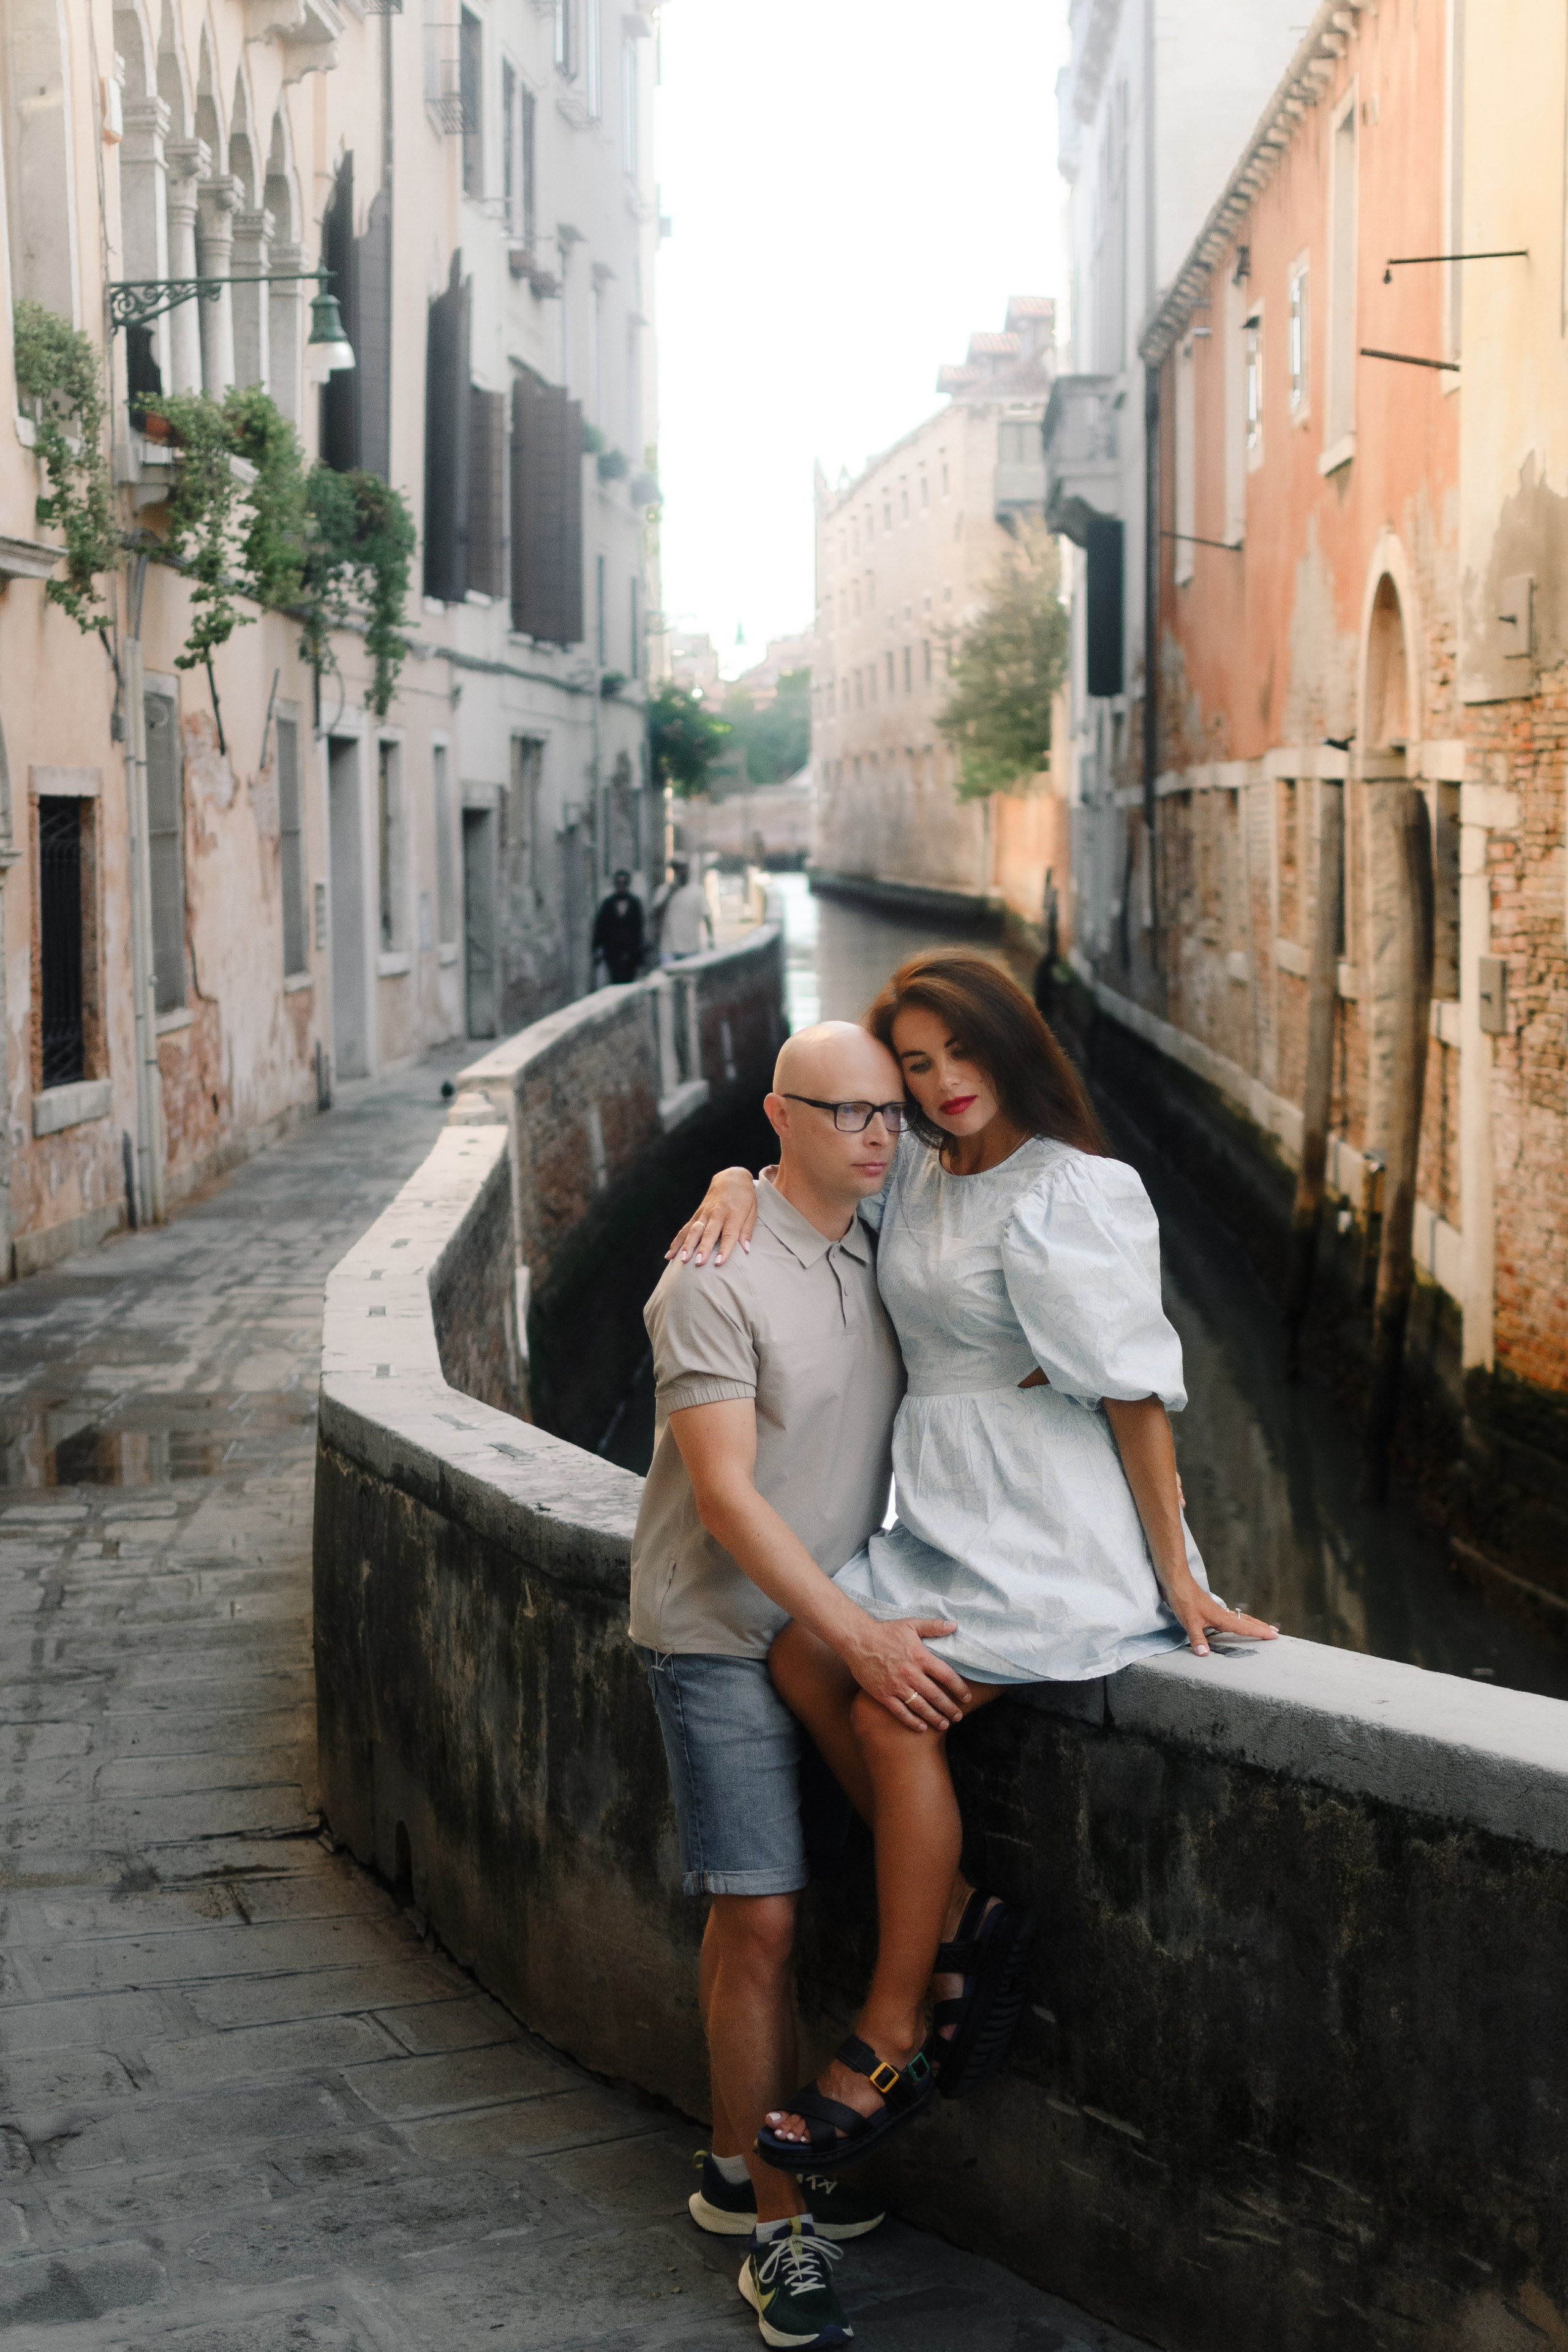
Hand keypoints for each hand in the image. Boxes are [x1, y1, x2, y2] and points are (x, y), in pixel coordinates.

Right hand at [665, 1167, 758, 1265]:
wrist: (731, 1178)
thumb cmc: (745, 1198)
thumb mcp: (752, 1212)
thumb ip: (747, 1231)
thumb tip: (746, 1250)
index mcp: (733, 1214)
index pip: (729, 1234)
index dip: (724, 1249)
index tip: (719, 1262)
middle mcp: (717, 1214)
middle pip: (709, 1233)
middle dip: (703, 1248)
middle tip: (698, 1263)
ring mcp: (705, 1213)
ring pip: (694, 1230)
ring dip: (688, 1245)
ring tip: (682, 1260)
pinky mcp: (697, 1214)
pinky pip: (685, 1229)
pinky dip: (677, 1242)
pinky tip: (670, 1254)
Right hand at [843, 1615, 971, 1730]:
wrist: (857, 1640)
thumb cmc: (885, 1631)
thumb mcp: (911, 1624)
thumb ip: (933, 1626)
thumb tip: (954, 1625)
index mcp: (920, 1656)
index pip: (946, 1676)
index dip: (959, 1688)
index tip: (967, 1697)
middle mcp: (911, 1674)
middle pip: (936, 1695)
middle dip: (949, 1708)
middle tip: (958, 1717)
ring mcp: (896, 1686)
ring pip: (920, 1706)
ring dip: (934, 1717)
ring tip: (944, 1724)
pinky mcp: (883, 1694)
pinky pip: (900, 1712)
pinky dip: (912, 1721)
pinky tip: (921, 1727)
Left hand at [1162, 1578, 1277, 1658]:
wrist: (1175, 1578)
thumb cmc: (1182, 1597)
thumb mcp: (1189, 1620)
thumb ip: (1197, 1638)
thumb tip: (1205, 1655)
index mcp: (1221, 1617)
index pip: (1244, 1627)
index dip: (1259, 1632)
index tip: (1274, 1636)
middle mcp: (1221, 1613)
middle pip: (1245, 1621)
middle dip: (1260, 1627)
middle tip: (1275, 1632)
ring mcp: (1214, 1610)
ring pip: (1238, 1618)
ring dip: (1250, 1623)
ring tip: (1260, 1628)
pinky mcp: (1207, 1609)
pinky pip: (1228, 1617)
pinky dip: (1237, 1621)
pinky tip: (1233, 1623)